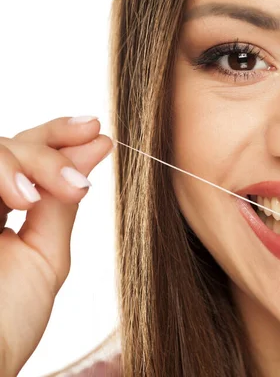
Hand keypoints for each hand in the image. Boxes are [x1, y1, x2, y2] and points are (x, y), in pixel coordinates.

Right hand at [0, 117, 112, 374]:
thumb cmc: (6, 321)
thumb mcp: (45, 256)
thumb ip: (62, 203)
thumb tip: (94, 147)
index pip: (27, 155)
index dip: (59, 135)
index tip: (98, 130)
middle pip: (7, 144)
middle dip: (46, 154)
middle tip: (76, 184)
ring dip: (19, 163)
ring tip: (36, 199)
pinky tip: (20, 198)